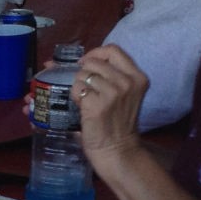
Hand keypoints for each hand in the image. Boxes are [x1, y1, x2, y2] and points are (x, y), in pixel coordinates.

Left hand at [76, 44, 149, 159]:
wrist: (117, 149)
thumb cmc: (117, 122)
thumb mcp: (123, 94)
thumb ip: (108, 74)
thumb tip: (62, 60)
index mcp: (138, 77)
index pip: (113, 49)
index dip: (95, 53)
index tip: (86, 63)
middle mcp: (128, 82)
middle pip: (94, 62)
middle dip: (84, 73)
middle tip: (87, 88)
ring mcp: (113, 92)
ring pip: (83, 75)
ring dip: (79, 86)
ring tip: (87, 100)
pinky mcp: (98, 104)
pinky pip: (77, 89)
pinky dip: (76, 97)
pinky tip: (84, 108)